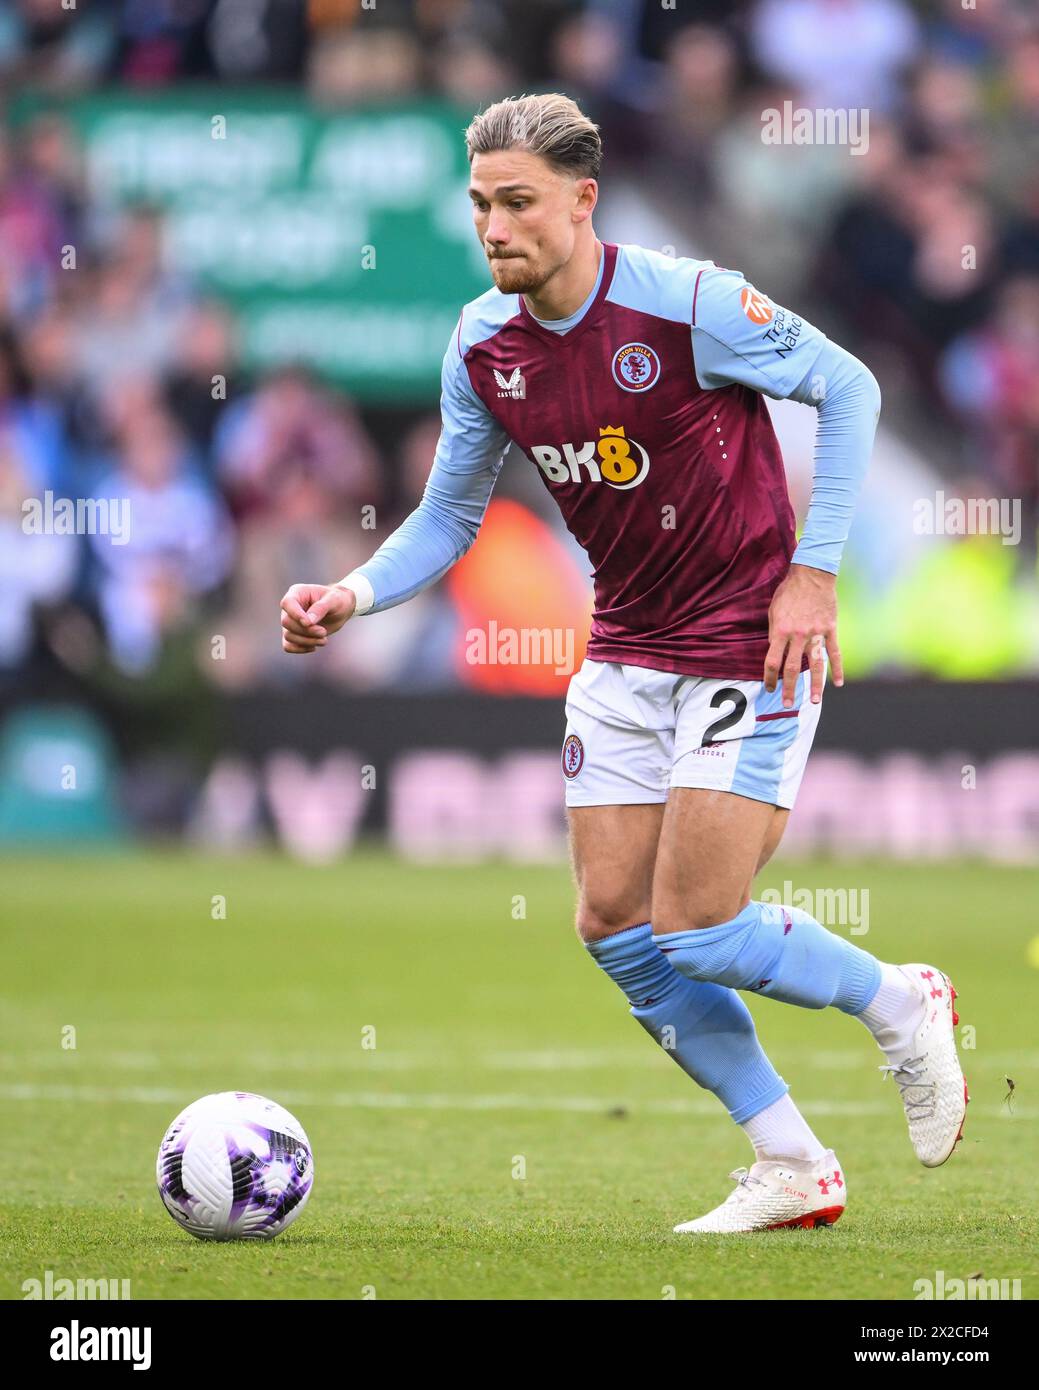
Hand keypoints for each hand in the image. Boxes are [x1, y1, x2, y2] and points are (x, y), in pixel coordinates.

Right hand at [280, 583, 356, 653]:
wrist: (341, 610)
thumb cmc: (337, 600)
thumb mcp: (334, 600)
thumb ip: (321, 608)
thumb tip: (308, 622)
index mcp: (297, 593)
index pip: (287, 604)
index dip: (296, 615)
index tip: (309, 623)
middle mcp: (290, 607)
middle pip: (287, 622)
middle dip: (306, 631)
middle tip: (323, 632)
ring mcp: (290, 621)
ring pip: (288, 636)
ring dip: (307, 641)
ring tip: (324, 640)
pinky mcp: (293, 634)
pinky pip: (288, 646)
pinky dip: (300, 649)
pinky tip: (314, 646)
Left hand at [763, 564, 843, 706]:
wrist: (812, 575)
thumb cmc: (789, 592)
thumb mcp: (773, 610)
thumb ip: (774, 632)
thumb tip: (775, 651)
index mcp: (780, 630)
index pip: (772, 661)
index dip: (769, 677)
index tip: (769, 688)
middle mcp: (798, 635)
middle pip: (792, 668)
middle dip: (789, 688)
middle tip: (787, 704)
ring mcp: (816, 633)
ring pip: (816, 665)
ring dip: (815, 685)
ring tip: (815, 702)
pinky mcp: (830, 629)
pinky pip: (835, 652)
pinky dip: (837, 669)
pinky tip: (838, 683)